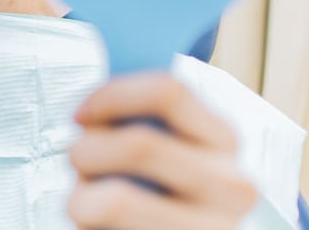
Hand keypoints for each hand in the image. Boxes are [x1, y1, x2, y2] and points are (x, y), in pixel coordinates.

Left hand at [68, 74, 256, 229]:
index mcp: (222, 139)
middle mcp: (231, 183)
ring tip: (84, 200)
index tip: (83, 113)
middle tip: (77, 159)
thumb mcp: (158, 150)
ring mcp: (213, 228)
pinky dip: (90, 223)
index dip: (112, 95)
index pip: (169, 92)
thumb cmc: (150, 193)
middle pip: (140, 144)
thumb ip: (138, 123)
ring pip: (118, 199)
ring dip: (81, 196)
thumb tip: (91, 114)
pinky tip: (99, 225)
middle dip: (88, 148)